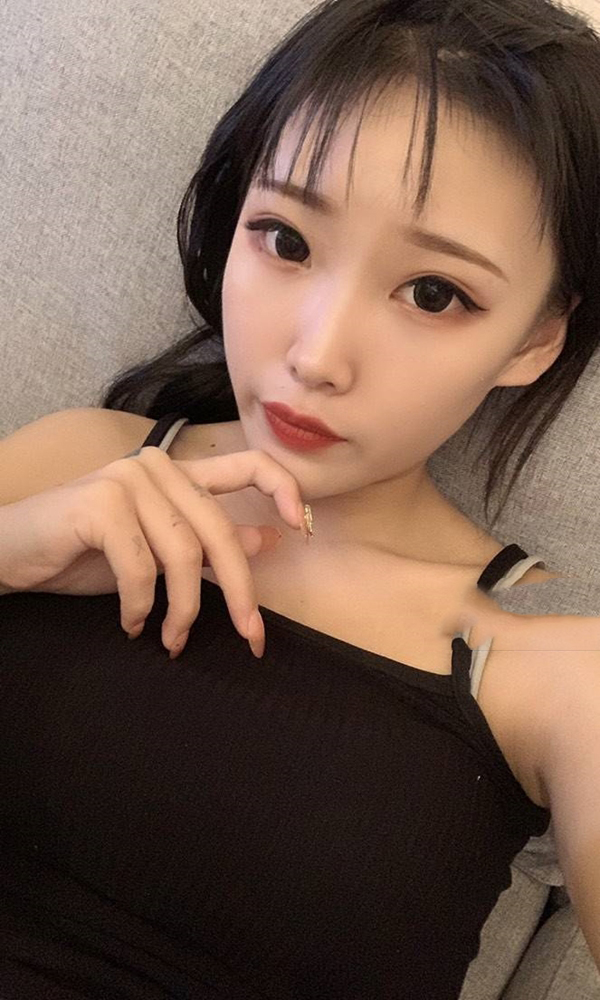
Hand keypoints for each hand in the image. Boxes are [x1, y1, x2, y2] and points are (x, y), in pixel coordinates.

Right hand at [0, 445, 304, 657]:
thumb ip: (209, 541)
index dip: (284, 489)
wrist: (12, 551)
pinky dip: (141, 606)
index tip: (302, 528)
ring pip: (183, 556)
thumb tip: (270, 538)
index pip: (248, 465)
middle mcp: (158, 467)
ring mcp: (128, 481)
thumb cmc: (83, 552)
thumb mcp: (158, 552)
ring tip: (170, 641)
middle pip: (220, 531)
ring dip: (183, 612)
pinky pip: (141, 568)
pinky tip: (131, 623)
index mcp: (178, 473)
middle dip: (241, 593)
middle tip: (250, 638)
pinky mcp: (101, 504)